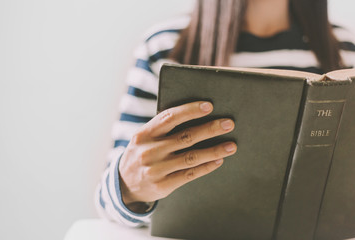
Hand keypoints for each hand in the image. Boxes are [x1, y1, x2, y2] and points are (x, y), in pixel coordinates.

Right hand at [119, 101, 236, 208]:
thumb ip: (162, 129)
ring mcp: (156, 169)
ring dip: (214, 150)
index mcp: (144, 134)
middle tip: (228, 123)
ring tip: (231, 145)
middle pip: (185, 137)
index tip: (208, 106)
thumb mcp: (143, 139)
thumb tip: (196, 116)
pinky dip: (206, 166)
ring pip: (191, 157)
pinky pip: (190, 174)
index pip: (169, 117)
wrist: (123, 185)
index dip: (189, 110)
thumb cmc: (141, 154)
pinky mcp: (163, 185)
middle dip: (210, 129)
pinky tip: (218, 160)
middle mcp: (149, 151)